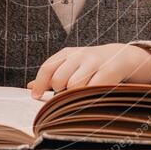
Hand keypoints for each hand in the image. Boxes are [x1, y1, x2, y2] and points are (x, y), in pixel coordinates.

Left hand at [27, 44, 150, 98]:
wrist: (120, 56)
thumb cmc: (90, 64)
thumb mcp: (70, 64)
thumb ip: (51, 74)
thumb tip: (30, 87)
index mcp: (67, 53)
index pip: (47, 68)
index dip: (39, 84)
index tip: (35, 97)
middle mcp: (79, 55)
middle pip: (59, 79)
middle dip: (59, 90)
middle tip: (66, 93)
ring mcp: (94, 62)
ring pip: (74, 86)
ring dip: (75, 94)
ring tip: (81, 93)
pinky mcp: (107, 71)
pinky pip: (91, 89)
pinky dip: (88, 96)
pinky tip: (90, 96)